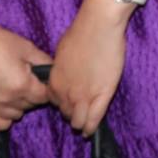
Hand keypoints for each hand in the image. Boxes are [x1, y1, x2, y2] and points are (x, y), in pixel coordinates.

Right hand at [0, 0, 51, 130]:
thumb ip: (44, 62)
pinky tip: (5, 105)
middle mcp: (7, 99)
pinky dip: (4, 118)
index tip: (42, 79)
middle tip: (28, 79)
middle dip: (33, 94)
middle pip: (30, 106)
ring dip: (19, 105)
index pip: (44, 97)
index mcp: (22, 85)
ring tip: (15, 88)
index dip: (46, 87)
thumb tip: (54, 71)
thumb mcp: (26, 47)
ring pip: (15, 115)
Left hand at [49, 0, 133, 136]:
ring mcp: (84, 96)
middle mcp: (65, 93)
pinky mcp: (102, 95)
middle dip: (72, 112)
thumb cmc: (80, 33)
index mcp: (54, 82)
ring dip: (81, 122)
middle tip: (81, 109)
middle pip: (66, 114)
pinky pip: (94, 119)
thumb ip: (61, 70)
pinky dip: (92, 127)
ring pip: (78, 122)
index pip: (54, 103)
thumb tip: (66, 74)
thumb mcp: (61, 53)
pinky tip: (91, 130)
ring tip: (86, 123)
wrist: (99, 26)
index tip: (70, 101)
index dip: (63, 102)